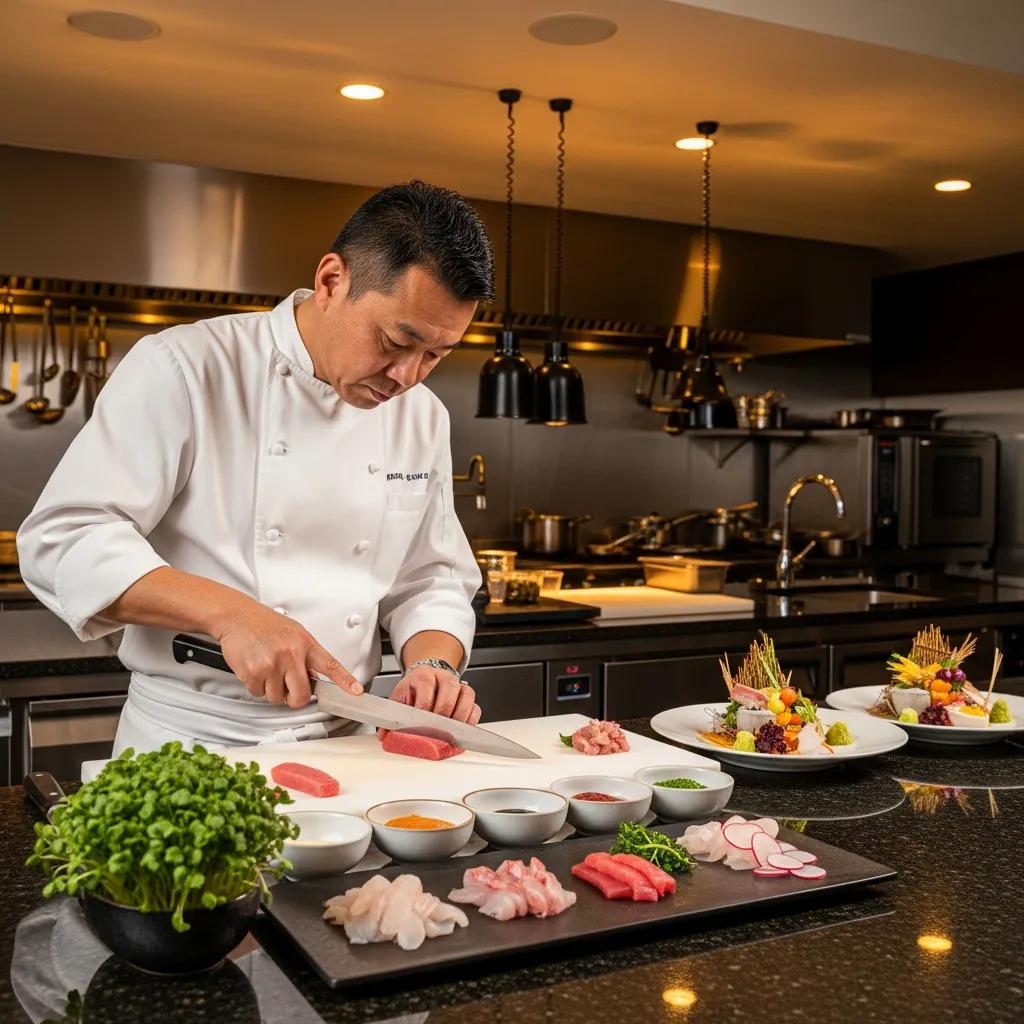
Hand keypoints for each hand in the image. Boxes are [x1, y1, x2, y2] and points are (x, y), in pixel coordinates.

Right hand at [215, 599, 362, 707]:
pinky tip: (255, 668)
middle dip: (294, 697)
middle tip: (287, 687)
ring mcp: (273, 664)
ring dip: (271, 689)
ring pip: (277, 697)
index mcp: (305, 644)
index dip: (345, 681)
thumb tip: (313, 677)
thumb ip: (305, 655)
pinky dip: (256, 686)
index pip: (330, 665)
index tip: (356, 691)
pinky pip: (258, 693)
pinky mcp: (254, 672)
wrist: (237, 616)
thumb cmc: (264, 624)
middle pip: (302, 695)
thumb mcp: (294, 633)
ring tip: (266, 668)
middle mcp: (291, 654)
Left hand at [388, 665, 479, 724]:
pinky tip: (460, 731)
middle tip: (435, 731)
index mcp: (424, 675)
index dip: (424, 709)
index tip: (421, 724)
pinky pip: (475, 708)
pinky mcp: (468, 697)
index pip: (426, 690)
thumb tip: (384, 736)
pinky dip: (469, 721)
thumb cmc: (413, 690)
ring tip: (449, 733)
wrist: (426, 678)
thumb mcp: (399, 698)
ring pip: (466, 697)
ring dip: (458, 718)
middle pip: (449, 692)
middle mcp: (444, 677)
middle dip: (442, 715)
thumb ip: (391, 716)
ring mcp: (459, 686)